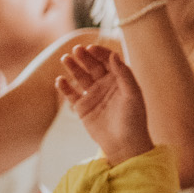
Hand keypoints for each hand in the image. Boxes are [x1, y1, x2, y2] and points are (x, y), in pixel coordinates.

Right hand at [56, 42, 151, 162]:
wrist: (124, 145)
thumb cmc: (134, 120)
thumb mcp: (133, 95)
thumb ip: (124, 74)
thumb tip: (113, 54)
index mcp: (119, 80)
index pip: (108, 61)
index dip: (100, 53)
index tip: (91, 47)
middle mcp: (105, 85)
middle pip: (92, 66)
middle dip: (84, 57)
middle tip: (76, 50)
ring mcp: (93, 95)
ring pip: (80, 77)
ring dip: (73, 67)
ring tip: (66, 59)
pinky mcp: (83, 108)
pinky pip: (71, 94)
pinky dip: (65, 87)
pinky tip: (60, 80)